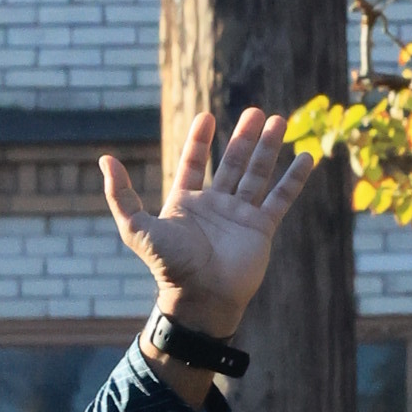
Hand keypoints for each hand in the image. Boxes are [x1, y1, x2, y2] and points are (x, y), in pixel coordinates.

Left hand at [100, 107, 311, 337]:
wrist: (200, 298)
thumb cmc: (169, 267)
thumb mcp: (137, 229)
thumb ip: (121, 195)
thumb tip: (105, 160)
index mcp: (187, 204)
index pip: (195, 164)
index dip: (199, 142)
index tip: (206, 117)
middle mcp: (215, 207)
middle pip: (233, 163)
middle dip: (244, 138)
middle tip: (255, 112)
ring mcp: (240, 217)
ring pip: (258, 174)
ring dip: (269, 148)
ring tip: (279, 120)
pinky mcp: (261, 229)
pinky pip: (281, 198)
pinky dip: (294, 179)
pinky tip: (306, 157)